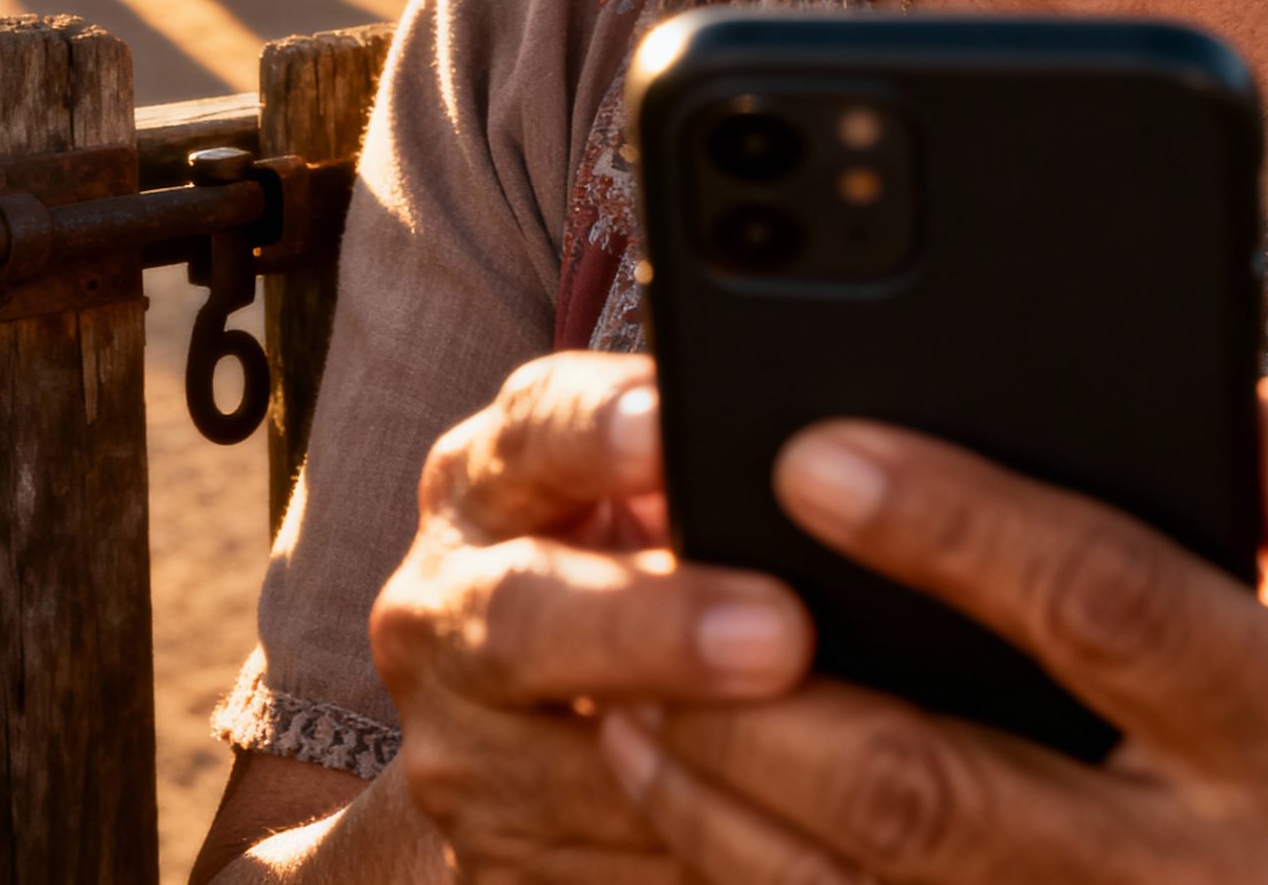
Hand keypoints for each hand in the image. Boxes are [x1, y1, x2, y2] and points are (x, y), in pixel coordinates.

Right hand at [370, 354, 814, 880]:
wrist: (507, 728)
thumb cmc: (612, 566)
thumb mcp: (619, 491)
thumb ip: (684, 461)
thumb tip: (826, 445)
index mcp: (479, 486)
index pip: (528, 434)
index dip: (597, 429)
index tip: (674, 427)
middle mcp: (441, 609)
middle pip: (523, 616)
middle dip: (654, 627)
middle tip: (781, 630)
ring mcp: (457, 748)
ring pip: (570, 774)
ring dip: (698, 780)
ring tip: (819, 766)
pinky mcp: (492, 862)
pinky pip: (603, 874)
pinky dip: (699, 862)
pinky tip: (792, 843)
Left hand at [602, 375, 1267, 882]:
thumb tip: (1265, 415)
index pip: (1104, 605)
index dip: (956, 527)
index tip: (813, 454)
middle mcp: (1202, 874)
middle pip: (939, 783)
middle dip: (776, 696)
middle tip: (658, 587)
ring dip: (732, 808)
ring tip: (626, 706)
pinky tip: (681, 826)